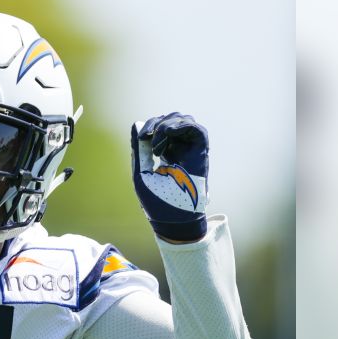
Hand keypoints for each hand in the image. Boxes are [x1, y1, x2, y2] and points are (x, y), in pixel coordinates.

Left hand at [130, 113, 209, 242]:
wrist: (173, 218)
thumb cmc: (157, 201)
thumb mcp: (142, 171)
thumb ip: (139, 149)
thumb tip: (136, 125)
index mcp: (166, 153)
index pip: (161, 128)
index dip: (150, 126)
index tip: (141, 136)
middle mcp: (180, 150)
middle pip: (173, 120)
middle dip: (158, 122)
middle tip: (147, 136)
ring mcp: (191, 151)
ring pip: (186, 121)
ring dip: (168, 124)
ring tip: (158, 143)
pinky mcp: (201, 154)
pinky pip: (198, 131)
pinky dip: (183, 125)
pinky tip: (169, 132)